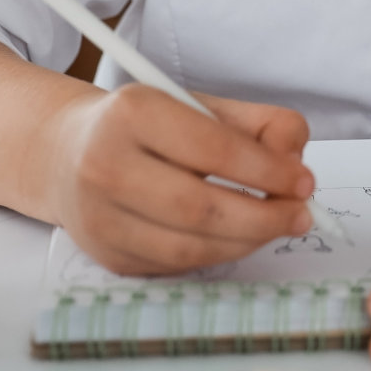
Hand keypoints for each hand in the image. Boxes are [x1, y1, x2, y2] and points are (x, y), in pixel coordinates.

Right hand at [46, 83, 315, 274]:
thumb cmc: (145, 127)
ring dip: (247, 241)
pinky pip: (175, 265)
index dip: (268, 171)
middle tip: (301, 214)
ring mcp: (100, 216)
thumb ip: (258, 124)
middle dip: (264, 217)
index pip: (213, 148)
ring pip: (189, 246)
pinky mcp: (106, 254)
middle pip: (199, 207)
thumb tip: (296, 160)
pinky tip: (236, 237)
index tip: (304, 181)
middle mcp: (106, 164)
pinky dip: (217, 254)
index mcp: (133, 111)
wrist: (66, 152)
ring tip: (276, 225)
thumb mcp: (198, 105)